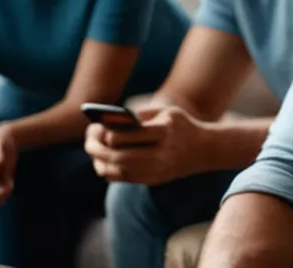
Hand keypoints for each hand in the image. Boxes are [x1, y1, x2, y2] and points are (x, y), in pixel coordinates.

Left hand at [85, 104, 211, 184]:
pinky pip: (126, 179)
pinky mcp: (154, 180)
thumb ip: (140, 114)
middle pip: (119, 157)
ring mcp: (157, 170)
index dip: (107, 133)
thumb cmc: (182, 125)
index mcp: (164, 131)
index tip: (98, 126)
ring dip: (101, 162)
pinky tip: (105, 162)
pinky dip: (111, 171)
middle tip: (88, 141)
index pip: (126, 136)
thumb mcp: (166, 111)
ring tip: (94, 152)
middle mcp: (160, 154)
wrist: (204, 149)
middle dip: (97, 150)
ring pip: (120, 171)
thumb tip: (110, 121)